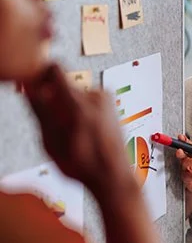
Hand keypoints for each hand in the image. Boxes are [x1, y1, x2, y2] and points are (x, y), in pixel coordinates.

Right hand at [24, 63, 135, 200]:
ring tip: (69, 131)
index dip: (38, 75)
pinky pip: (87, 100)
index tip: (31, 87)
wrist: (112, 174)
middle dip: (51, 98)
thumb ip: (39, 109)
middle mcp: (95, 96)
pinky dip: (80, 110)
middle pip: (63, 83)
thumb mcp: (50, 140)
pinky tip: (81, 130)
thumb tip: (28, 85)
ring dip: (66, 106)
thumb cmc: (83, 163)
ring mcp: (106, 99)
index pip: (53, 69)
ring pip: (75, 93)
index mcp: (77, 102)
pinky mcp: (110, 104)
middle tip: (50, 121)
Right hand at [175, 134, 191, 196]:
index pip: (188, 148)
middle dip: (180, 152)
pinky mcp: (188, 180)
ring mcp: (186, 171)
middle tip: (180, 150)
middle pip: (182, 156)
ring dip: (190, 162)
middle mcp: (188, 163)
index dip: (185, 142)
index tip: (182, 137)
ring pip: (185, 165)